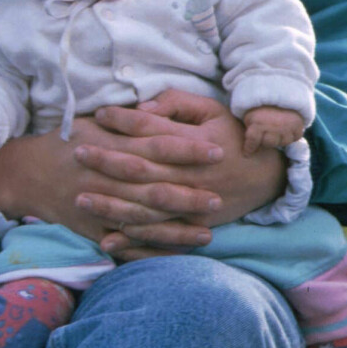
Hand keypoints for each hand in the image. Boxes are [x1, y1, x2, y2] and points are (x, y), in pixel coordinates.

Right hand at [0, 114, 221, 248]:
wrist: (26, 175)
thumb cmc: (65, 142)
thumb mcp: (93, 123)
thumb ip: (127, 120)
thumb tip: (159, 111)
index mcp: (111, 145)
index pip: (157, 145)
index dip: (188, 148)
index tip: (216, 149)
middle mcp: (107, 177)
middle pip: (155, 186)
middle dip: (188, 194)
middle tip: (218, 196)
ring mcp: (100, 207)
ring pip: (145, 219)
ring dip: (177, 227)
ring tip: (208, 231)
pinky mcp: (94, 230)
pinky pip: (127, 242)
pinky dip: (152, 249)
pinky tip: (177, 252)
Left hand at [79, 89, 286, 258]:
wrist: (270, 175)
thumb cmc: (234, 135)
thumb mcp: (211, 110)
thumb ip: (176, 104)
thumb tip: (141, 109)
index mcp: (194, 144)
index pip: (151, 130)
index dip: (123, 121)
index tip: (98, 115)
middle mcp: (190, 176)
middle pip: (141, 169)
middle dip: (106, 162)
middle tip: (76, 153)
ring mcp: (191, 206)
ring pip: (145, 208)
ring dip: (111, 204)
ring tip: (81, 198)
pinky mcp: (193, 227)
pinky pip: (161, 238)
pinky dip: (135, 242)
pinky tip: (108, 239)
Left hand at [241, 105, 303, 155]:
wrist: (279, 89)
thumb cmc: (260, 106)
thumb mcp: (250, 116)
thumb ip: (250, 131)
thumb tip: (247, 152)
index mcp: (258, 123)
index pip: (253, 141)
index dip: (249, 148)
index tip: (246, 153)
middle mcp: (273, 126)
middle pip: (269, 143)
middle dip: (265, 140)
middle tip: (265, 132)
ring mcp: (287, 127)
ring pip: (283, 142)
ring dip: (279, 138)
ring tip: (276, 129)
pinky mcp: (298, 126)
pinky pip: (295, 137)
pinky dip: (291, 135)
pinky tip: (286, 129)